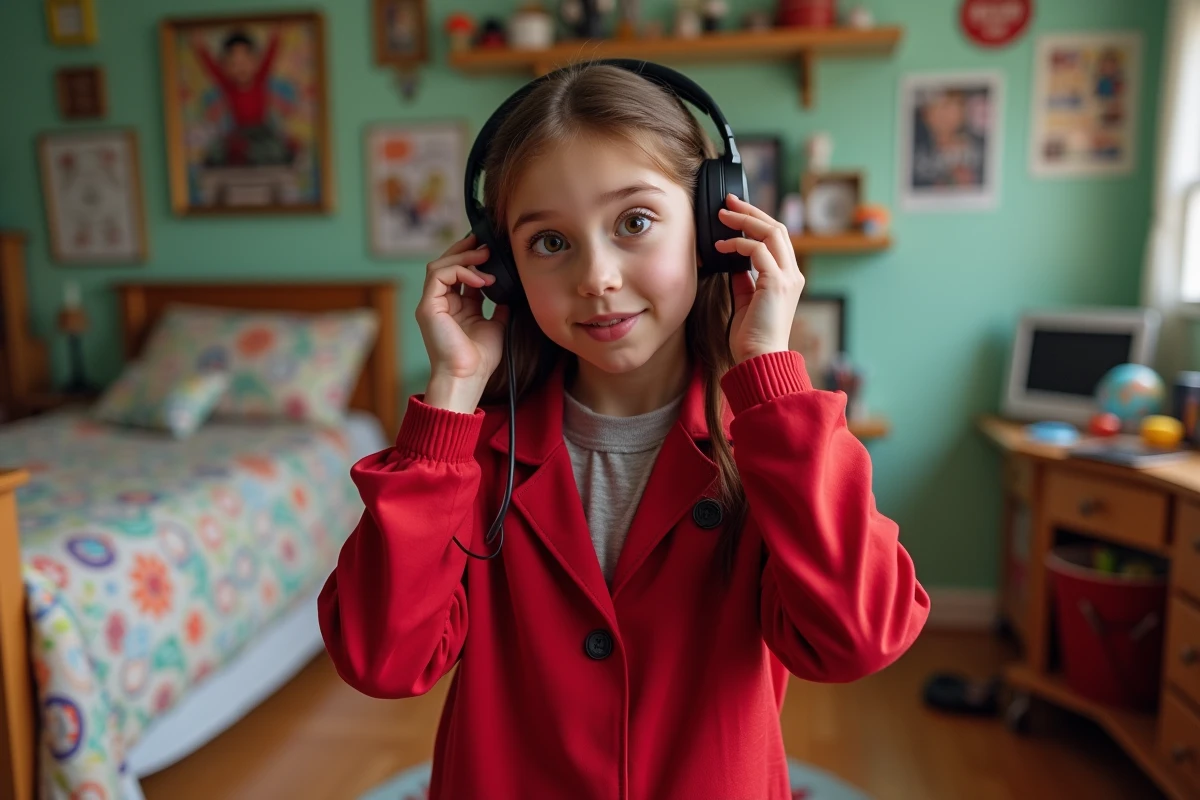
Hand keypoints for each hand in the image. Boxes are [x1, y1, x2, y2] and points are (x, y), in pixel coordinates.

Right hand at [415, 234, 508, 410]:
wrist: (467, 378)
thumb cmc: (479, 359)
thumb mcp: (495, 325)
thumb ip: (498, 307)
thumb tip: (509, 292)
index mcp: (455, 307)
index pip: (459, 274)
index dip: (473, 259)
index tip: (491, 250)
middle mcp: (441, 303)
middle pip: (446, 265)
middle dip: (466, 250)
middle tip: (486, 243)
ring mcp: (431, 304)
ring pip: (439, 265)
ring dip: (464, 257)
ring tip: (485, 256)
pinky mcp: (428, 306)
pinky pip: (439, 275)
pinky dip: (461, 271)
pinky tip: (481, 279)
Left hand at [713, 194, 805, 364]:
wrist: (759, 359)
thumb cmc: (752, 336)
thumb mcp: (747, 300)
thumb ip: (744, 279)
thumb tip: (733, 261)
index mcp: (787, 278)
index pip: (777, 239)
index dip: (757, 221)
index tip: (736, 212)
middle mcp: (792, 274)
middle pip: (776, 228)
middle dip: (751, 212)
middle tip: (728, 203)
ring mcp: (787, 278)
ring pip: (771, 233)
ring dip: (744, 221)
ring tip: (722, 216)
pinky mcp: (776, 283)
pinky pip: (758, 251)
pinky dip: (738, 244)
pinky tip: (722, 246)